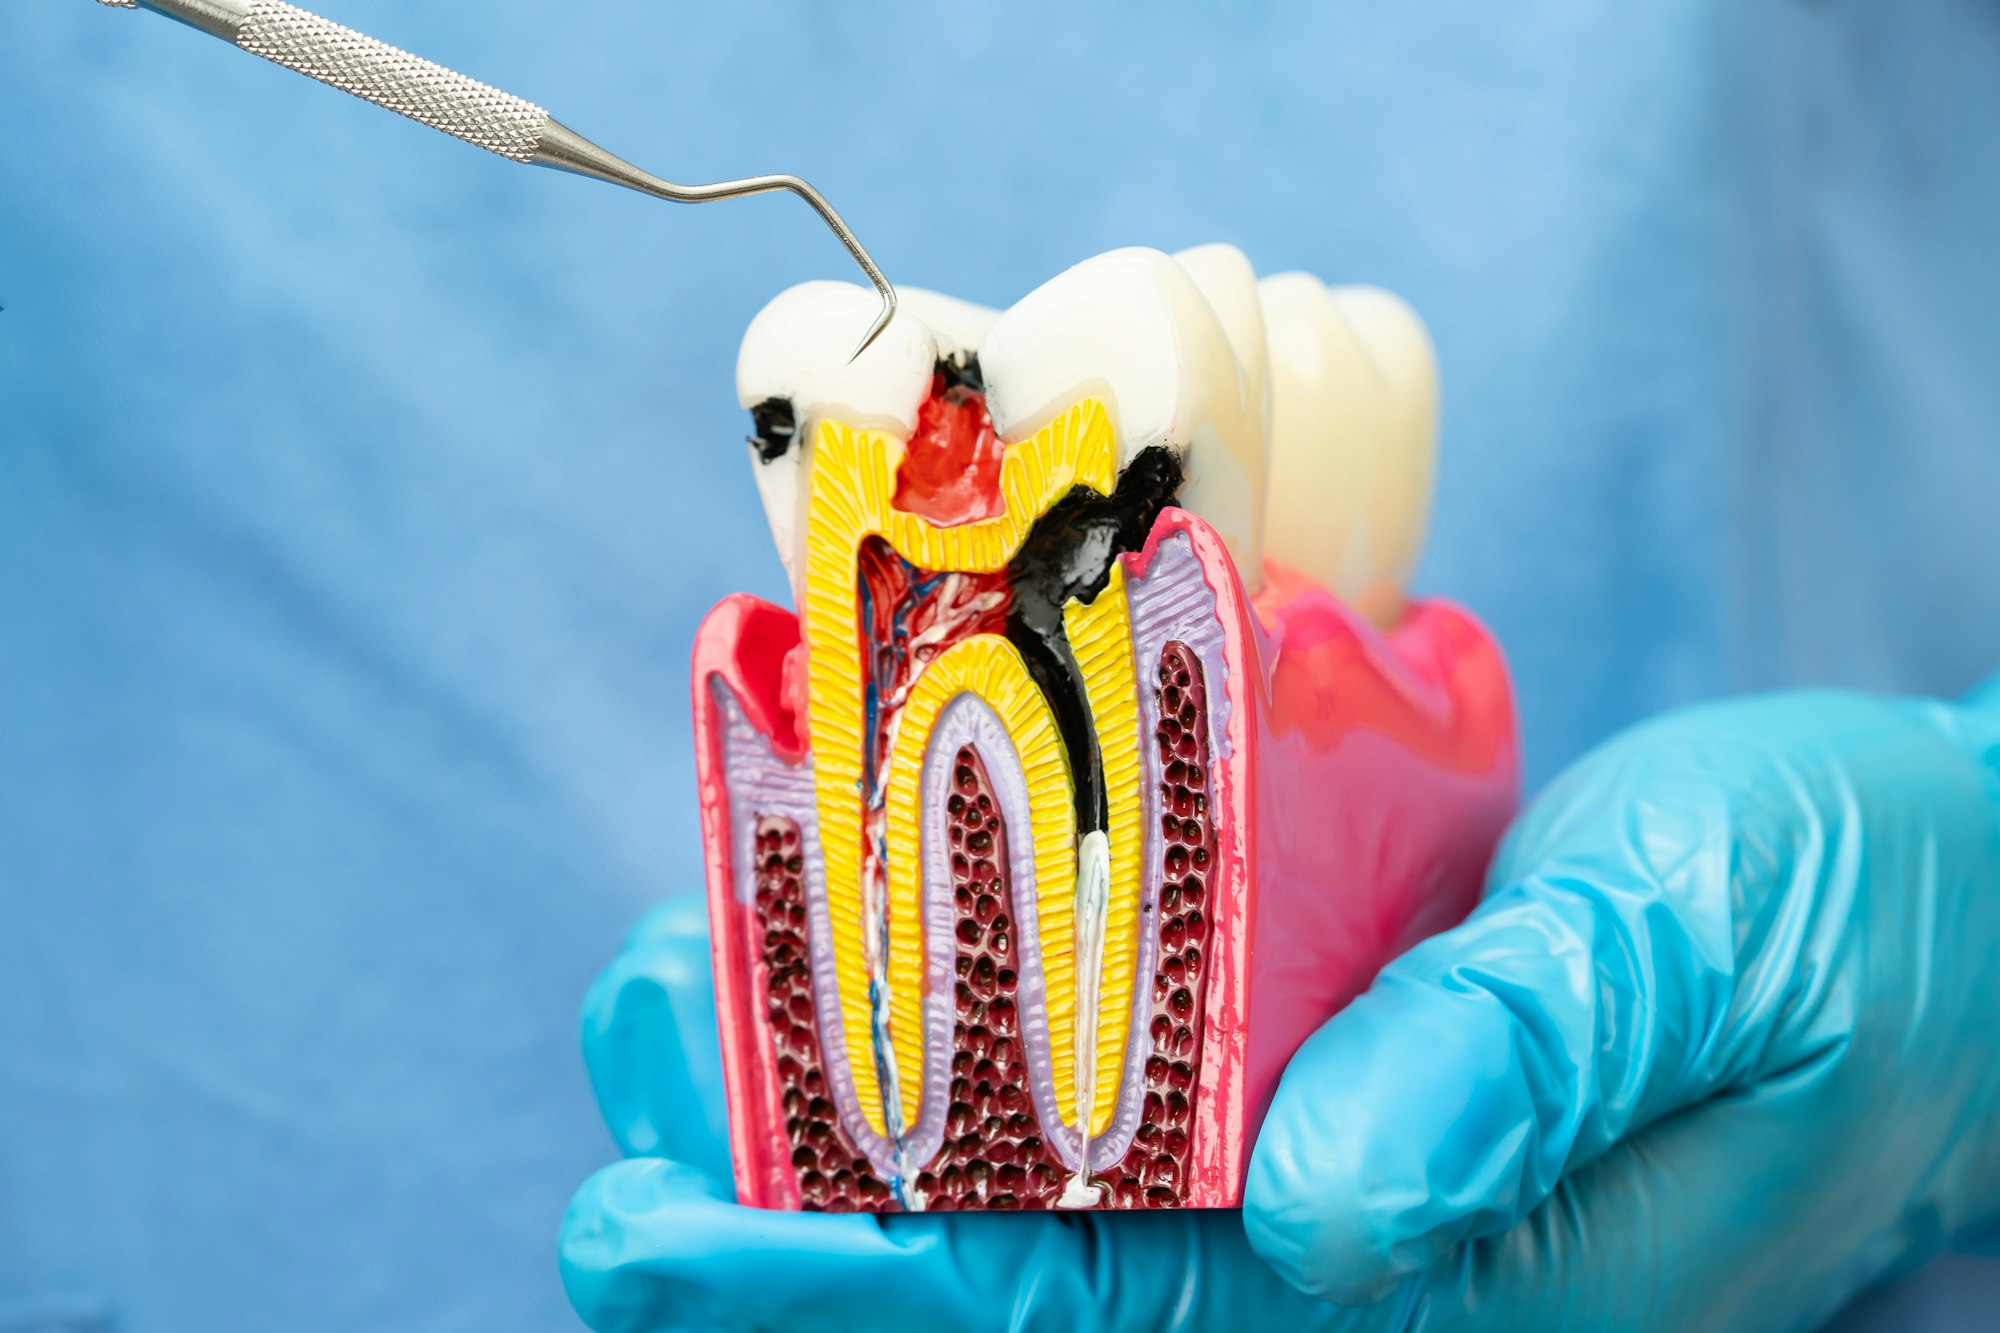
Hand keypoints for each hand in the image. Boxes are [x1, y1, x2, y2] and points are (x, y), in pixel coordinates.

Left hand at [560, 679, 1999, 1331]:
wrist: (1934, 905)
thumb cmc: (1846, 920)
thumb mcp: (1708, 953)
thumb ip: (1532, 1059)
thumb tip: (1326, 1200)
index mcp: (1435, 1289)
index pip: (1089, 1326)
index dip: (850, 1290)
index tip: (647, 1223)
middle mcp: (1348, 1268)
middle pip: (1007, 1302)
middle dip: (778, 1234)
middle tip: (606, 1115)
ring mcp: (1319, 1186)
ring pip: (1022, 1209)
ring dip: (821, 1125)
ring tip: (662, 1002)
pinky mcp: (1315, 1084)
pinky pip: (1094, 1102)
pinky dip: (941, 1034)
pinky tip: (836, 944)